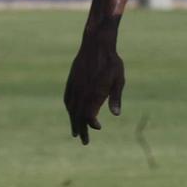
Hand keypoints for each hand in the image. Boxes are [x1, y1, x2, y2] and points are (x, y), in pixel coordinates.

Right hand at [63, 27, 124, 144]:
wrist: (96, 44)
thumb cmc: (111, 62)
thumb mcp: (119, 79)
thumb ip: (116, 97)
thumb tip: (116, 114)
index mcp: (94, 92)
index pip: (89, 115)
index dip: (92, 124)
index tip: (98, 127)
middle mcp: (82, 91)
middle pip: (79, 115)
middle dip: (82, 129)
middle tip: (84, 142)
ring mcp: (75, 86)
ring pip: (71, 108)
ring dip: (73, 121)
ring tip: (75, 132)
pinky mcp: (71, 81)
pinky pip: (67, 98)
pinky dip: (69, 108)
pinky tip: (71, 113)